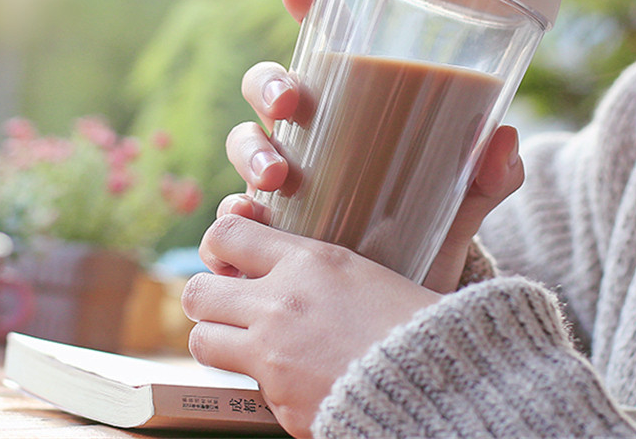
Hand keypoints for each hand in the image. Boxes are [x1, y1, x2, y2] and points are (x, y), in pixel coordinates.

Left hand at [182, 214, 438, 437]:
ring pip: (202, 341)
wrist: (437, 379)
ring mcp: (273, 355)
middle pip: (198, 291)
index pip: (226, 234)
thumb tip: (276, 268)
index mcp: (307, 261)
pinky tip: (293, 375)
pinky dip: (261, 382)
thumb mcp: (359, 270)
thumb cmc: (409, 318)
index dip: (219, 245)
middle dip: (209, 298)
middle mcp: (280, 303)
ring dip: (219, 340)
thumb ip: (309, 267)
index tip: (229, 257)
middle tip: (231, 305)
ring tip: (247, 342)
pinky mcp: (278, 401)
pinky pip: (246, 385)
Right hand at [224, 0, 523, 292]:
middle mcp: (309, 136)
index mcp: (351, 110)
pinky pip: (235, 213)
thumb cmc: (431, 227)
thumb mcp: (462, 198)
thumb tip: (505, 139)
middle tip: (288, 106)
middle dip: (268, 86)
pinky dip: (232, 213)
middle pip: (269, 89)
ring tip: (275, 176)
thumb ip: (488, 174)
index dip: (308, 12)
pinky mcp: (270, 228)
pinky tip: (245, 220)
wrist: (410, 293)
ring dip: (249, 151)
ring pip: (245, 143)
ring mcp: (283, 179)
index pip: (324, 50)